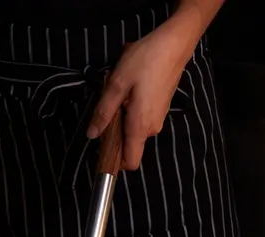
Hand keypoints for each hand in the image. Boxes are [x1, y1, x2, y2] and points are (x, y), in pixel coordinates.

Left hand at [87, 18, 196, 170]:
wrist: (173, 46)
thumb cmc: (144, 62)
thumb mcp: (116, 84)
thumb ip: (104, 112)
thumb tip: (92, 135)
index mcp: (139, 126)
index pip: (130, 162)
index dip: (115, 162)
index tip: (103, 149)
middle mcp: (151, 129)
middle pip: (129, 144)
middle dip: (116, 129)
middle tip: (112, 101)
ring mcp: (158, 120)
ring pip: (134, 129)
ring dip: (124, 115)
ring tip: (124, 89)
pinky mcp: (160, 111)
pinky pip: (141, 119)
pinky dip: (132, 108)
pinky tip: (133, 86)